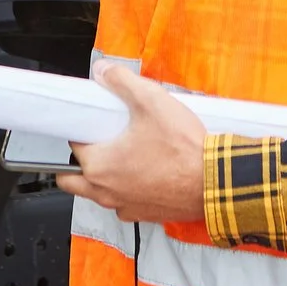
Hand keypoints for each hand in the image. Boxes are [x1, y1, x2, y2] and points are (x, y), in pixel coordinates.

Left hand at [57, 63, 209, 226]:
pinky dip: (125, 191)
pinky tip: (142, 173)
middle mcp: (106, 192)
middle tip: (96, 143)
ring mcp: (124, 206)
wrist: (214, 182)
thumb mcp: (151, 101)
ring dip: (101, 179)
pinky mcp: (143, 215)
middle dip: (77, 162)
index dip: (82, 130)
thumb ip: (122, 81)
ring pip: (98, 194)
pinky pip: (123, 204)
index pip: (74, 146)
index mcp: (99, 166)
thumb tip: (104, 70)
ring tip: (121, 156)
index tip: (93, 123)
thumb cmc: (183, 150)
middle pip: (72, 180)